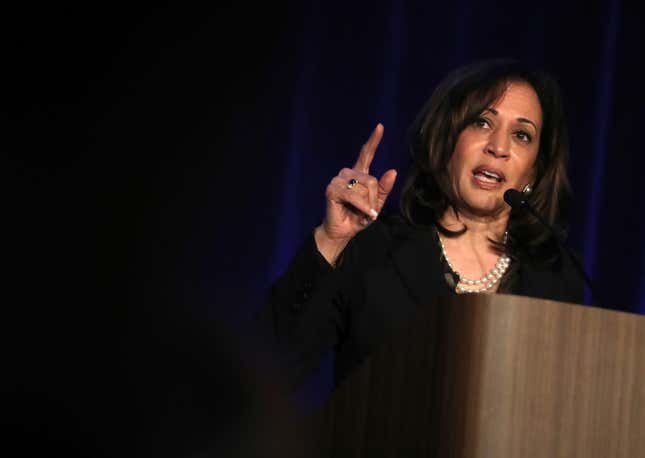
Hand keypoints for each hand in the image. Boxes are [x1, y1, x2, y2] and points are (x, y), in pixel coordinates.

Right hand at [315, 123, 396, 264]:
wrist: (342, 232)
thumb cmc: (357, 217)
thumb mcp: (375, 204)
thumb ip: (384, 189)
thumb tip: (393, 171)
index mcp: (358, 174)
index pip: (366, 153)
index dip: (373, 140)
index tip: (380, 126)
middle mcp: (347, 173)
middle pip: (372, 179)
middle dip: (375, 198)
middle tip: (370, 212)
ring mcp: (337, 180)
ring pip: (364, 186)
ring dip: (368, 204)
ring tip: (363, 213)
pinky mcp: (332, 190)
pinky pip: (353, 195)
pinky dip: (361, 206)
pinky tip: (363, 214)